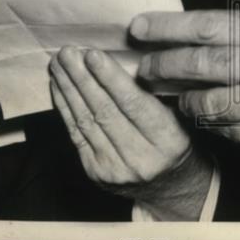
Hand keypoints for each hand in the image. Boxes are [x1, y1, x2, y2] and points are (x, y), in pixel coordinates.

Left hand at [49, 46, 212, 218]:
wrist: (171, 187)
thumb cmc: (175, 142)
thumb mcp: (180, 118)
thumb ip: (156, 96)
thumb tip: (120, 63)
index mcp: (168, 140)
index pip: (134, 104)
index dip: (110, 78)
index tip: (93, 54)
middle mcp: (140, 157)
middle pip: (104, 111)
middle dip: (83, 78)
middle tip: (68, 53)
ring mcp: (114, 168)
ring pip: (86, 121)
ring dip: (69, 89)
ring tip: (59, 64)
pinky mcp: (95, 172)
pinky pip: (76, 134)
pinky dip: (65, 108)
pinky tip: (59, 87)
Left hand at [131, 10, 239, 178]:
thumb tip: (200, 31)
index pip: (204, 26)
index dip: (166, 27)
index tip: (139, 28)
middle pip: (194, 66)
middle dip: (160, 67)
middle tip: (143, 70)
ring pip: (203, 104)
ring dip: (185, 100)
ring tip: (178, 96)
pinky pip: (225, 131)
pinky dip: (215, 124)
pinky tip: (215, 117)